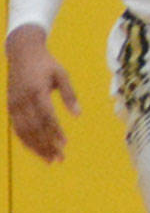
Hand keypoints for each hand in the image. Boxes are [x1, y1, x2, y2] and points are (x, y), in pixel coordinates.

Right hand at [6, 26, 79, 162]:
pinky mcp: (10, 107)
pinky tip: (37, 150)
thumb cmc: (46, 64)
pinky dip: (26, 141)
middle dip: (46, 145)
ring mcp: (14, 104)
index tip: (64, 143)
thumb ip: (69, 95)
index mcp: (36, 91)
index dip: (54, 131)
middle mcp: (22, 100)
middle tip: (59, 159)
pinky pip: (17, 128)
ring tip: (50, 160)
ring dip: (36, 147)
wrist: (22, 53)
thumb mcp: (62, 75)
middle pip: (34, 128)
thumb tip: (78, 115)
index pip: (46, 117)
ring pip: (23, 132)